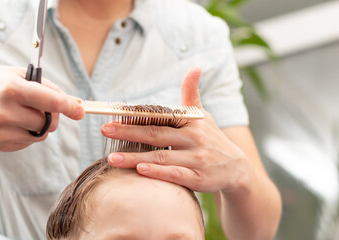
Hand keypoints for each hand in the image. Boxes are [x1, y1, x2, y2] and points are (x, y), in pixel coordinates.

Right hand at [0, 65, 84, 151]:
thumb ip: (49, 88)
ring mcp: (0, 131)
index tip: (80, 111)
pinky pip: (28, 142)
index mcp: (13, 90)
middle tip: (41, 106)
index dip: (71, 107)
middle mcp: (6, 112)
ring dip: (40, 125)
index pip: (53, 103)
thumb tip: (75, 104)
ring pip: (41, 135)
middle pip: (50, 123)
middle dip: (52, 116)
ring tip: (24, 113)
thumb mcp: (20, 74)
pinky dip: (28, 133)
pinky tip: (14, 122)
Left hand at [101, 67, 253, 192]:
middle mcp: (194, 139)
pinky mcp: (199, 178)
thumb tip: (194, 67)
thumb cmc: (212, 139)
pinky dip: (158, 173)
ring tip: (112, 157)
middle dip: (128, 132)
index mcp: (192, 122)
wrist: (236, 168)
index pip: (160, 117)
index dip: (137, 116)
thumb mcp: (203, 115)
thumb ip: (192, 93)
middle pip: (156, 134)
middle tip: (104, 130)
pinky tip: (140, 171)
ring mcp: (197, 159)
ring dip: (135, 157)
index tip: (113, 114)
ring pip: (162, 157)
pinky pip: (176, 175)